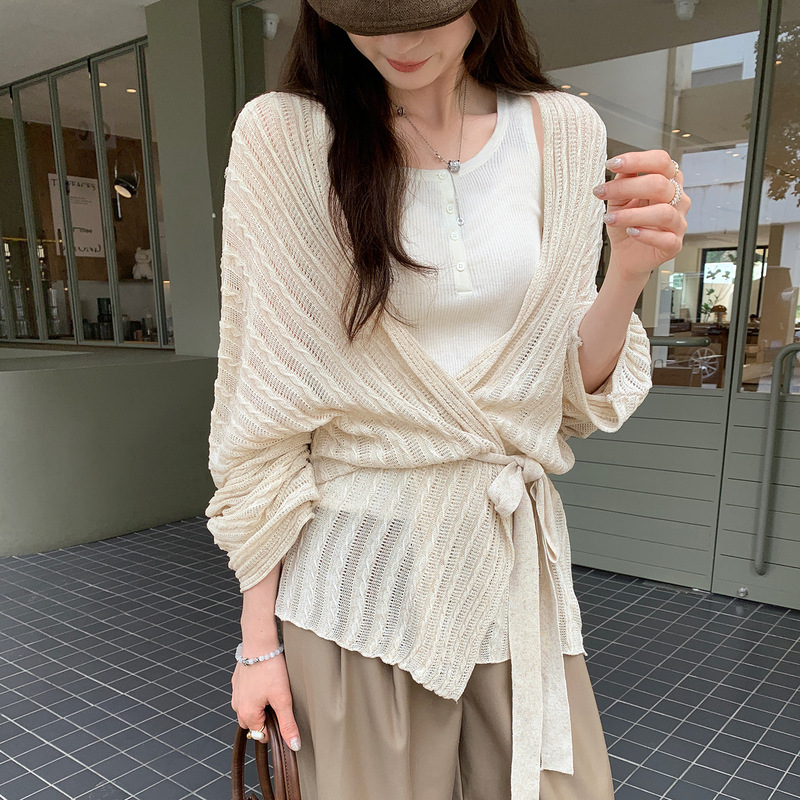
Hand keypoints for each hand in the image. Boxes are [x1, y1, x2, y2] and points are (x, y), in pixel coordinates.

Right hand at [231, 649, 301, 751]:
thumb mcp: (283, 698)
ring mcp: (236, 692)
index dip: (275, 729)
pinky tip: (266, 681)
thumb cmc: (270, 668)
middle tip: (280, 701)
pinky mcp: (238, 681)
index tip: (284, 716)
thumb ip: (287, 724)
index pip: (261, 735)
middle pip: (254, 723)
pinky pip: (246, 694)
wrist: (259, 643)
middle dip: (267, 717)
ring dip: (260, 705)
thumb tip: (293, 745)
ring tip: (273, 690)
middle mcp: (237, 706)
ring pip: (249, 708)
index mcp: (247, 714)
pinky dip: (255, 692)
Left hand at [592, 149, 690, 282]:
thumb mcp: (619, 200)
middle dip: (627, 187)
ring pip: (663, 212)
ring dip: (632, 214)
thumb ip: (623, 181)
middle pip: (661, 185)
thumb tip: (622, 165)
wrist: (626, 255)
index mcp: (667, 182)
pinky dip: (645, 234)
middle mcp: (677, 200)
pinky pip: (666, 238)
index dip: (638, 160)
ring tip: (609, 218)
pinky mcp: (674, 245)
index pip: (661, 161)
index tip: (612, 164)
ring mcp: (678, 223)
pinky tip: (630, 232)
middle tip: (602, 192)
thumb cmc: (626, 225)